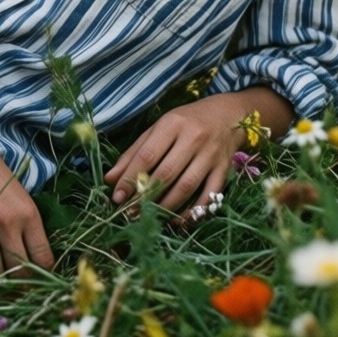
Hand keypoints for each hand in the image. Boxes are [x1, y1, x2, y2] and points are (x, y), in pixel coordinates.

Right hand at [0, 2, 53, 276]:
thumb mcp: (18, 192)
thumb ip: (27, 224)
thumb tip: (33, 259)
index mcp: (28, 213)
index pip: (43, 259)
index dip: (44, 275)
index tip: (40, 279)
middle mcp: (7, 224)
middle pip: (18, 273)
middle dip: (20, 285)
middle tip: (18, 287)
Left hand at [105, 92, 263, 218]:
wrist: (227, 115)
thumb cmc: (186, 121)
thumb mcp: (158, 128)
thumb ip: (134, 152)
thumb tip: (110, 179)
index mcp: (172, 124)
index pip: (147, 155)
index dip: (130, 178)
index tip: (117, 196)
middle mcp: (193, 138)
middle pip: (166, 173)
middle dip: (146, 196)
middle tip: (130, 213)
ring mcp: (211, 155)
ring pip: (186, 186)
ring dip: (166, 206)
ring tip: (150, 218)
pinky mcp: (224, 170)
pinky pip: (209, 195)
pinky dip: (194, 212)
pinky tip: (179, 221)